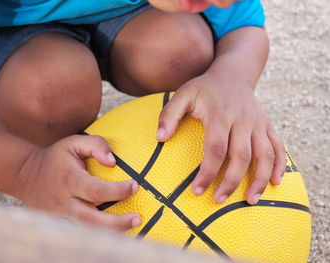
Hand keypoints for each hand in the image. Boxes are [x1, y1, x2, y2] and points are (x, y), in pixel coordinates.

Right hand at [17, 135, 140, 229]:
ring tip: (132, 226)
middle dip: (117, 223)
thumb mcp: (73, 143)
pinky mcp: (60, 223)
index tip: (134, 186)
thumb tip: (113, 161)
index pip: (96, 191)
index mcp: (70, 181)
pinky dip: (99, 232)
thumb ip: (95, 145)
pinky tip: (116, 229)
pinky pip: (82, 230)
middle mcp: (65, 202)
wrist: (26, 175)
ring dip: (111, 231)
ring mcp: (61, 216)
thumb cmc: (56, 157)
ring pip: (87, 230)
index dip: (117, 191)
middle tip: (138, 218)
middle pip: (92, 219)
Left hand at [157, 74, 285, 204]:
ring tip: (250, 200)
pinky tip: (275, 183)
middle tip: (218, 200)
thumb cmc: (204, 88)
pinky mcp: (268, 125)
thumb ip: (169, 114)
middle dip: (231, 182)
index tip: (197, 190)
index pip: (215, 149)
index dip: (208, 172)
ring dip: (259, 180)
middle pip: (241, 157)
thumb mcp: (183, 94)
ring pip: (264, 155)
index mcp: (220, 114)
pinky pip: (278, 147)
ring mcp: (258, 123)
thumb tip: (160, 138)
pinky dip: (280, 166)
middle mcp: (243, 120)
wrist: (233, 74)